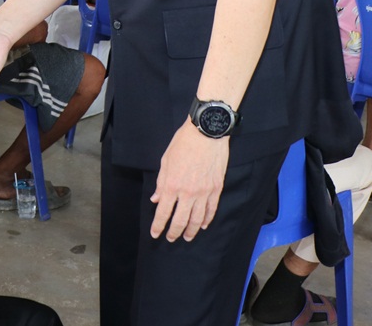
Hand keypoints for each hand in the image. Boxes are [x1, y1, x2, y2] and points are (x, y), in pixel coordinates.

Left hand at [150, 122, 229, 241]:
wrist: (206, 133)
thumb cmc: (183, 143)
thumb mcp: (165, 161)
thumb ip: (161, 183)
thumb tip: (156, 200)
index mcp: (172, 185)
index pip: (163, 212)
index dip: (158, 226)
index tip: (155, 234)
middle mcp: (188, 192)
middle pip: (180, 220)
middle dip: (174, 232)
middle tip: (171, 238)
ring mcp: (204, 192)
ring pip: (197, 219)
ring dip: (190, 231)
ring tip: (187, 237)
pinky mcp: (216, 189)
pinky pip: (211, 210)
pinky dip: (206, 220)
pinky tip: (202, 225)